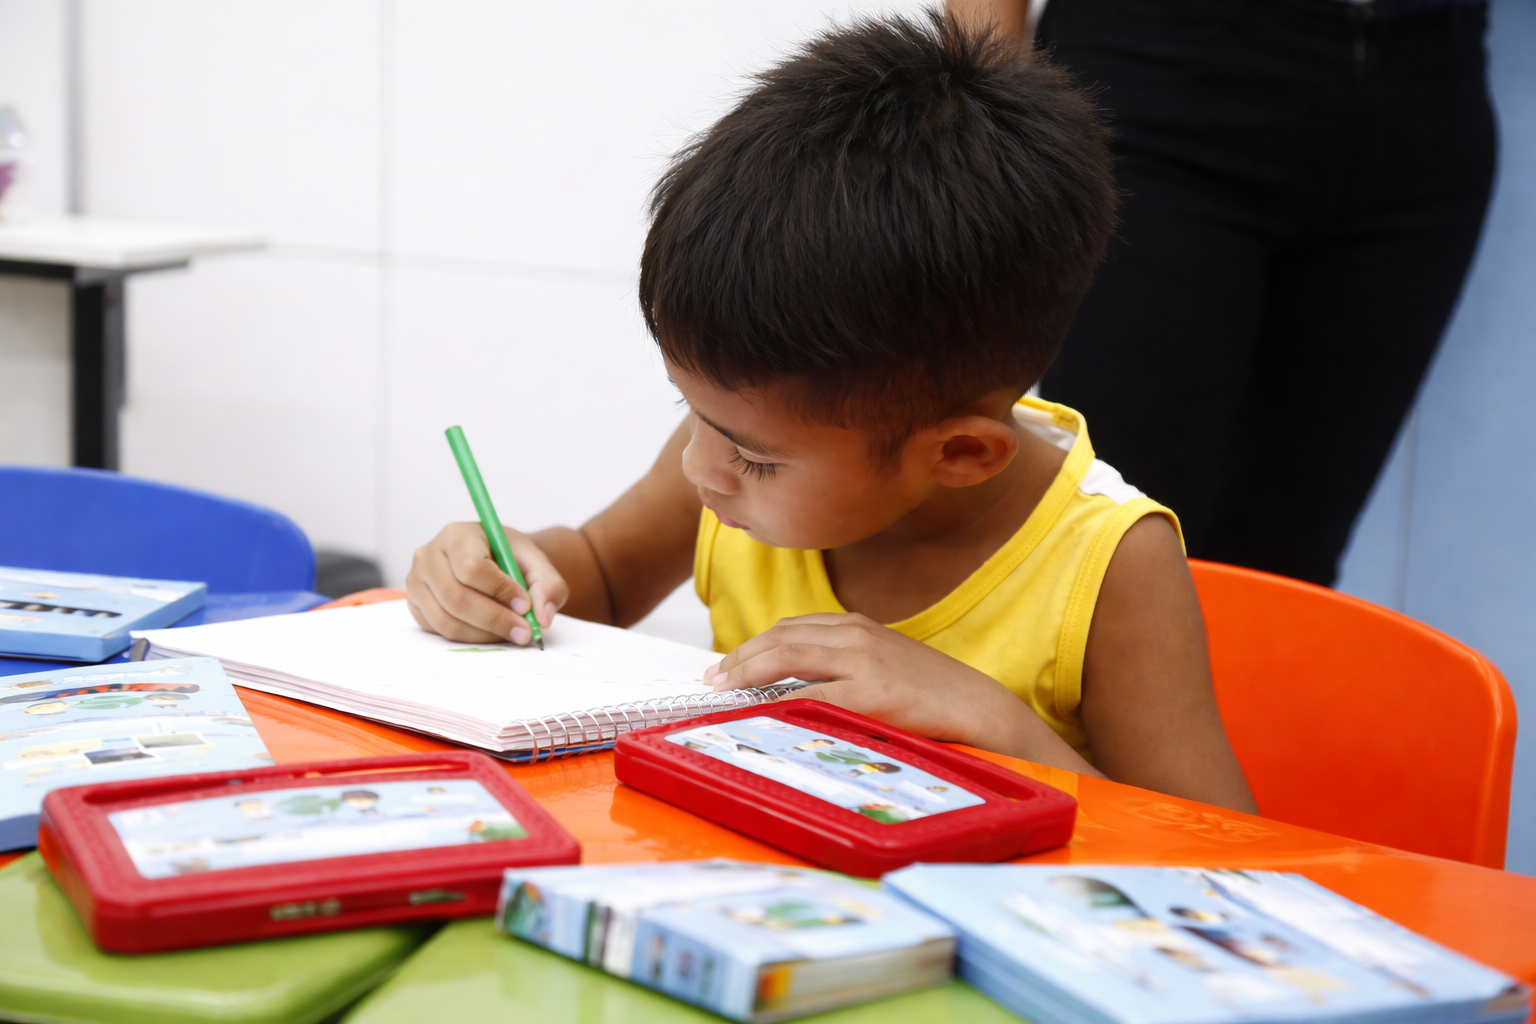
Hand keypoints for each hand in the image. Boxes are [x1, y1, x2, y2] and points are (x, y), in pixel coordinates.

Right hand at [406, 522, 568, 644]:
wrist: (490, 560)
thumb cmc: (508, 557)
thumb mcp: (535, 562)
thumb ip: (548, 585)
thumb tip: (543, 617)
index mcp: (456, 535)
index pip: (471, 568)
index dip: (499, 590)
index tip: (525, 605)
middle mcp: (428, 557)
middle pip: (455, 598)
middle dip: (494, 620)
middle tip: (524, 631)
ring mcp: (416, 583)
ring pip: (447, 620)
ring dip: (484, 634)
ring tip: (512, 632)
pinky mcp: (415, 606)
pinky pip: (440, 631)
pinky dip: (470, 638)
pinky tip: (491, 631)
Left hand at [705, 613, 1100, 774]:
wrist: (981, 710)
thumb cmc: (933, 698)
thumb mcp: (887, 668)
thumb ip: (847, 670)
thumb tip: (801, 688)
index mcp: (859, 627)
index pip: (792, 628)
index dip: (754, 645)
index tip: (728, 665)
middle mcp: (856, 635)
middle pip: (781, 638)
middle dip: (741, 657)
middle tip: (714, 679)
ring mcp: (862, 661)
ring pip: (786, 657)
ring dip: (748, 672)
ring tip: (724, 690)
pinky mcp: (871, 692)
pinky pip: (810, 694)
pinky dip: (779, 700)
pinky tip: (760, 710)